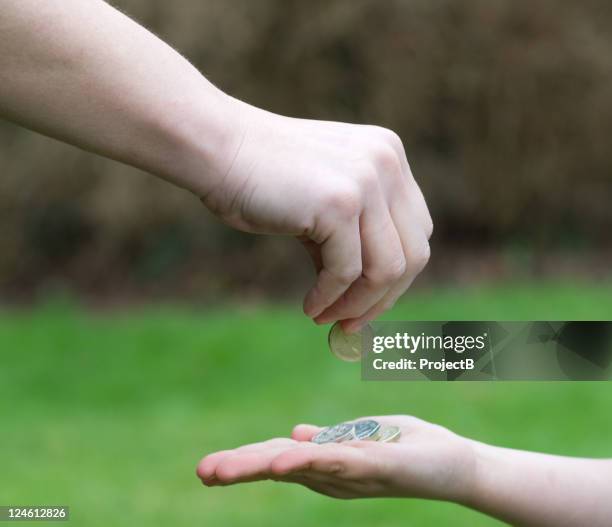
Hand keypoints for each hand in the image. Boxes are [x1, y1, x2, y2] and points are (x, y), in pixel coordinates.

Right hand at [196, 415, 474, 501]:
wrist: (455, 464)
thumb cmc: (408, 448)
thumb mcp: (362, 439)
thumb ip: (328, 440)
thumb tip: (294, 434)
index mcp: (326, 462)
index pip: (277, 457)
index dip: (244, 461)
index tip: (208, 467)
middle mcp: (332, 472)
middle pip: (278, 465)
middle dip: (239, 468)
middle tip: (201, 471)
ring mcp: (352, 472)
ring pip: (298, 466)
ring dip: (260, 465)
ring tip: (223, 469)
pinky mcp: (377, 466)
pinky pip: (339, 461)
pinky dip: (310, 460)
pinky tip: (285, 459)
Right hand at [203, 101, 432, 331]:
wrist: (218, 148)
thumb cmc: (263, 179)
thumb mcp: (324, 202)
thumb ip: (354, 236)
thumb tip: (370, 296)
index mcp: (389, 157)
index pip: (416, 232)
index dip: (397, 276)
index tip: (367, 303)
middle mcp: (388, 164)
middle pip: (414, 255)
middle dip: (384, 299)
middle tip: (352, 324)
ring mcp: (367, 180)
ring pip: (388, 269)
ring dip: (358, 305)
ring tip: (327, 318)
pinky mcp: (339, 203)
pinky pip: (347, 272)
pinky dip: (330, 299)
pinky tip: (310, 306)